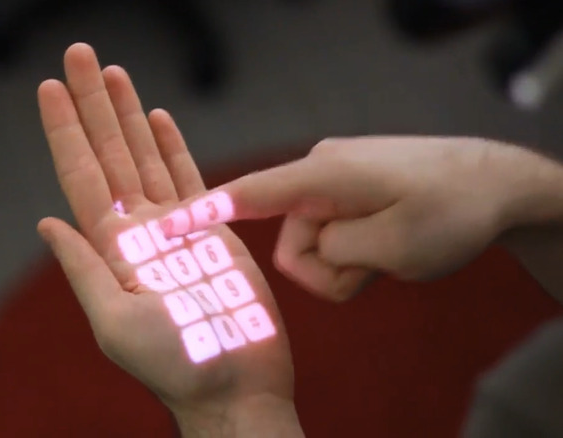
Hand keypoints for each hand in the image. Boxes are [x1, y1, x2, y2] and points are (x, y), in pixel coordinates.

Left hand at [36, 43, 301, 436]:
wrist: (236, 385)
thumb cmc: (178, 366)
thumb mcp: (116, 322)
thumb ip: (84, 269)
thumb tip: (46, 221)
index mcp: (112, 249)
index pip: (81, 176)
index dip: (65, 131)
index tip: (49, 88)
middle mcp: (139, 229)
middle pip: (110, 152)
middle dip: (93, 104)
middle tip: (78, 53)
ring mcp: (176, 226)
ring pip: (147, 155)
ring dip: (128, 113)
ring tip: (113, 70)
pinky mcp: (213, 229)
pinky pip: (190, 177)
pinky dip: (173, 145)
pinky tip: (157, 116)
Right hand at [160, 136, 553, 300]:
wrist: (497, 184)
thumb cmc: (452, 211)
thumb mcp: (394, 247)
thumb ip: (333, 251)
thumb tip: (306, 245)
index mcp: (323, 175)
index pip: (249, 194)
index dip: (205, 213)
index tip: (165, 226)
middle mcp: (319, 170)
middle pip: (291, 241)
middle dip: (328, 267)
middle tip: (377, 264)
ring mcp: (332, 179)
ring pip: (312, 242)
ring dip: (347, 261)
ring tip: (390, 254)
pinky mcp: (345, 188)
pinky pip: (330, 231)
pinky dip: (355, 250)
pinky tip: (387, 244)